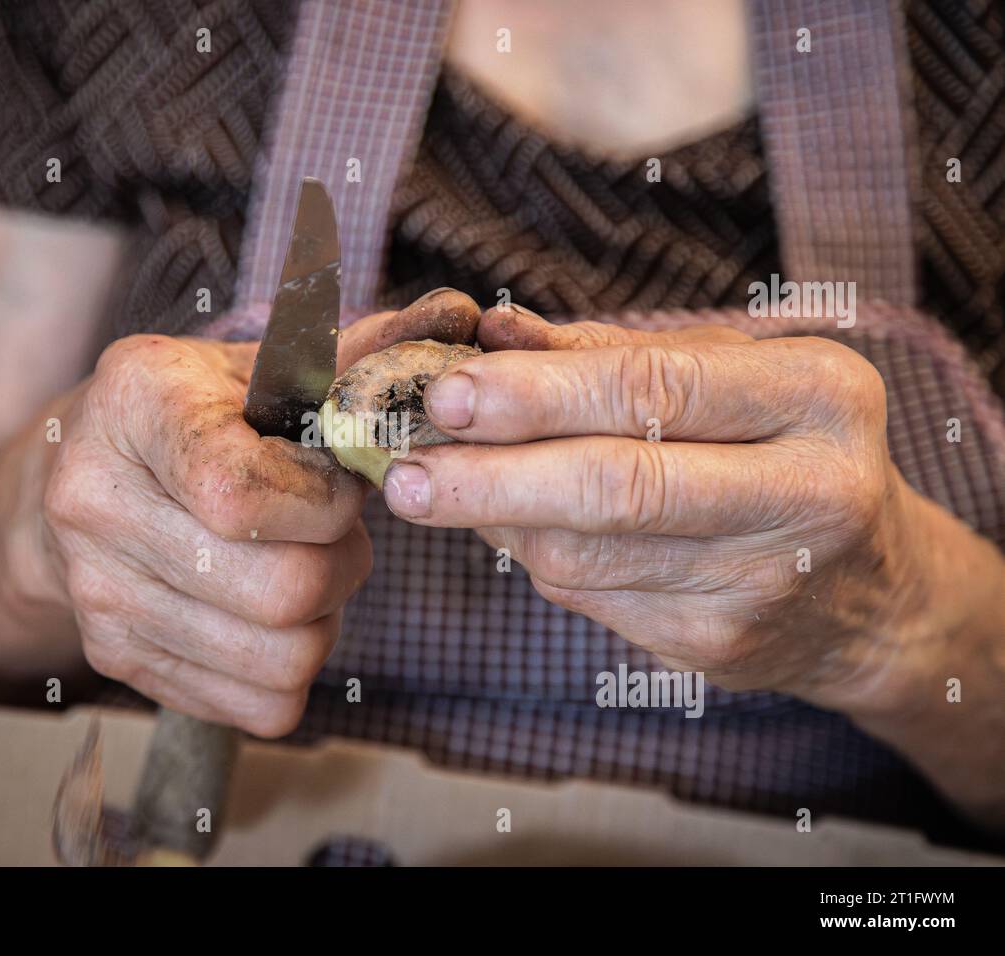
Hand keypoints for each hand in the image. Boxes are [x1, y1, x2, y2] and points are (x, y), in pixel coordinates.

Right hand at [39, 334, 367, 735]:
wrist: (71, 476)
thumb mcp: (261, 366)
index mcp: (135, 405)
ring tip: (305, 568)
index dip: (323, 505)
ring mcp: (98, 591)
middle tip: (337, 533)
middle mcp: (95, 501)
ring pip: (282, 659)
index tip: (340, 487)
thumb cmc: (194, 412)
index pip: (242, 495)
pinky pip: (259, 706)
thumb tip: (460, 313)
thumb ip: (359, 354)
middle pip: (280, 590)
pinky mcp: (116, 657)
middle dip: (343, 565)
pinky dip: (292, 670)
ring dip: (324, 621)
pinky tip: (271, 617)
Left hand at [379, 304, 978, 713]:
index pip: (651, 389)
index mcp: (816, 394)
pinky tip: (514, 529)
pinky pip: (587, 598)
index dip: (535, 394)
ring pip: (586, 553)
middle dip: (491, 478)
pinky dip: (533, 558)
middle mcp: (809, 491)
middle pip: (617, 485)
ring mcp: (766, 581)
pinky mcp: (720, 646)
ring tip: (439, 488)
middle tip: (401, 470)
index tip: (444, 394)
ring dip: (494, 521)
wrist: (867, 590)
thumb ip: (607, 353)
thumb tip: (489, 327)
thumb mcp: (724, 378)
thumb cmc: (775, 449)